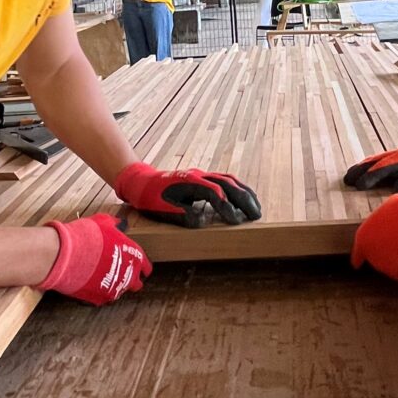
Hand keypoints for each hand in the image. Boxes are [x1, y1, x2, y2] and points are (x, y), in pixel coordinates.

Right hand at [38, 214, 150, 304]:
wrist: (65, 254)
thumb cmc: (85, 236)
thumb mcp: (103, 221)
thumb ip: (113, 224)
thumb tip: (118, 223)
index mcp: (133, 255)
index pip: (145, 266)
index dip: (142, 267)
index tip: (139, 268)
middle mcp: (128, 274)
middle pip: (135, 283)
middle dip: (130, 280)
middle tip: (119, 274)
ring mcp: (115, 288)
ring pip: (119, 291)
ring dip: (113, 285)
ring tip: (101, 277)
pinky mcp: (100, 298)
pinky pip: (103, 297)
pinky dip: (98, 292)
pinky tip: (90, 283)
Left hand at [115, 161, 261, 228]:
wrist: (141, 182)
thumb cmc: (150, 197)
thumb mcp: (162, 209)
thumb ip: (182, 215)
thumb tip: (203, 221)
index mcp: (189, 182)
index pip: (214, 193)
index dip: (227, 206)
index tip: (236, 221)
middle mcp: (199, 176)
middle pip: (227, 184)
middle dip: (244, 199)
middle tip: (256, 215)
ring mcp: (201, 175)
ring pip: (229, 180)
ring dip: (244, 193)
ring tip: (256, 208)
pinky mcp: (202, 179)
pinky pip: (224, 180)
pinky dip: (237, 189)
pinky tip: (244, 198)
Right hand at [343, 125, 397, 192]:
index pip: (386, 166)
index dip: (372, 175)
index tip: (358, 184)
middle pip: (379, 160)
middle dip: (363, 169)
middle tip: (347, 178)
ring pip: (382, 158)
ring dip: (367, 165)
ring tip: (353, 172)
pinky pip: (389, 159)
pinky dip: (377, 163)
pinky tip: (372, 168)